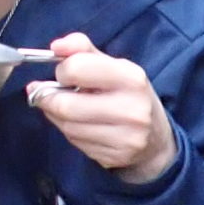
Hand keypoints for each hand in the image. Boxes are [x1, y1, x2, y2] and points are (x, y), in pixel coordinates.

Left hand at [27, 34, 177, 183]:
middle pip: (66, 105)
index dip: (62, 71)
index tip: (63, 73)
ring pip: (67, 126)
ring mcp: (125, 138)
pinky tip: (80, 125)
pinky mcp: (115, 157)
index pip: (77, 69)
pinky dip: (70, 131)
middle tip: (47, 93)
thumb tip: (55, 46)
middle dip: (48, 97)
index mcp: (131, 78)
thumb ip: (82, 49)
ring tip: (64, 107)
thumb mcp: (112, 65)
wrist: (155, 138)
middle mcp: (131, 109)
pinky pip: (76, 142)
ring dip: (56, 115)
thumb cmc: (128, 94)